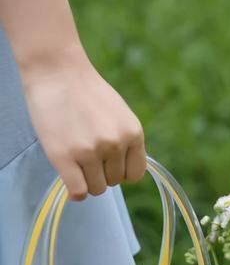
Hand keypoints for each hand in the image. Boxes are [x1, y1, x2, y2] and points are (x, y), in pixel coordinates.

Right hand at [22, 53, 145, 200]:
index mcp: (133, 133)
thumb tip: (126, 171)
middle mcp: (115, 144)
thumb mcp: (120, 114)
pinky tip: (71, 181)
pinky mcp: (64, 156)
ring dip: (88, 181)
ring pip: (97, 188)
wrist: (58, 72)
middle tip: (87, 156)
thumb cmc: (88, 92)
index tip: (109, 166)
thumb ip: (125, 140)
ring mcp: (90, 151)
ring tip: (78, 163)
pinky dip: (76, 192)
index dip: (122, 173)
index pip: (135, 174)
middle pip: (114, 181)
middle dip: (102, 173)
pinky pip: (78, 190)